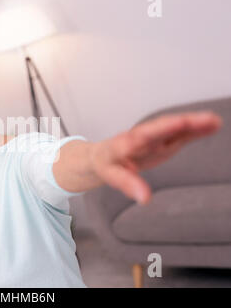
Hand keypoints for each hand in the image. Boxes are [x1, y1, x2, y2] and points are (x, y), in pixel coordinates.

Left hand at [89, 111, 222, 204]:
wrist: (102, 155)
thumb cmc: (106, 164)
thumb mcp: (111, 175)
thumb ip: (128, 184)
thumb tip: (145, 198)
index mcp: (125, 142)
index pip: (143, 135)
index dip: (162, 129)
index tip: (181, 123)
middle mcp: (142, 135)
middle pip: (163, 127)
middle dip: (184, 123)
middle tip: (209, 120)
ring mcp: (154, 136)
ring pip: (174, 128)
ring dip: (194, 124)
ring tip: (215, 122)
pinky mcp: (163, 140)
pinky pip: (180, 134)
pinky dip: (195, 130)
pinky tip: (213, 126)